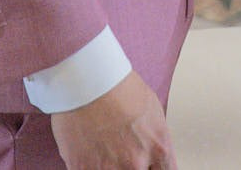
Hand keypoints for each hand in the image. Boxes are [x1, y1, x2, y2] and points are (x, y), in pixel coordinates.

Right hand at [49, 72, 175, 169]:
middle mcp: (136, 163)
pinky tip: (88, 149)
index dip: (155, 169)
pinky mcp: (82, 168)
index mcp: (158, 148)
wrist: (88, 79)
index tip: (149, 166)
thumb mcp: (153, 112)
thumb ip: (154, 141)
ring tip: (103, 147)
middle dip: (131, 164)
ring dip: (108, 165)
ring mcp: (108, 169)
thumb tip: (152, 155)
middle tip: (121, 150)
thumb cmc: (119, 87)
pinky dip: (89, 164)